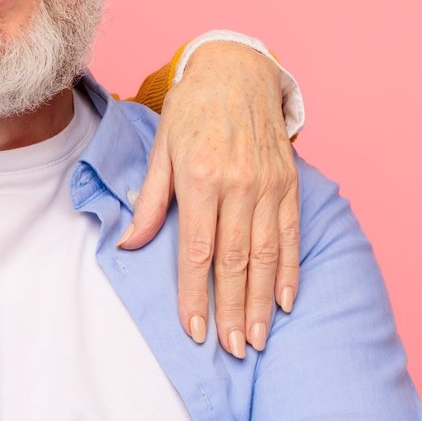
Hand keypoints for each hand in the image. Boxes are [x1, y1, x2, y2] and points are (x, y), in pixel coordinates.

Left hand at [120, 41, 299, 357]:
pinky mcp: (289, 183)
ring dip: (262, 302)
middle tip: (233, 350)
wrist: (238, 70)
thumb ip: (150, 200)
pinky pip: (291, 234)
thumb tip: (130, 245)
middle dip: (232, 310)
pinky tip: (285, 302)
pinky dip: (291, 271)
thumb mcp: (160, 147)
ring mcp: (268, 185)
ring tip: (258, 338)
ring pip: (267, 255)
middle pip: (235, 261)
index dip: (196, 295)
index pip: (198, 251)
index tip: (194, 332)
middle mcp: (238, 185)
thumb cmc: (192, 109)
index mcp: (199, 178)